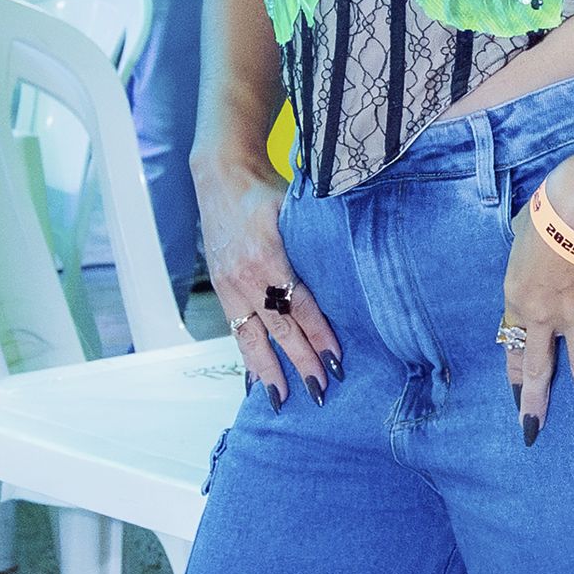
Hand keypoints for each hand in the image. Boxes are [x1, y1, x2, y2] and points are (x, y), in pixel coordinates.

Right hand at [198, 156, 340, 403]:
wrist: (222, 174)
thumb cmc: (267, 188)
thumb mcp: (296, 207)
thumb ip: (317, 241)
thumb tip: (353, 273)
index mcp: (268, 255)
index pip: (300, 305)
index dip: (320, 334)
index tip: (337, 360)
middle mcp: (246, 276)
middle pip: (278, 328)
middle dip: (299, 362)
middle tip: (319, 391)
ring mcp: (229, 285)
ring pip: (251, 337)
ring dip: (268, 370)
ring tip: (282, 400)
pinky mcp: (221, 288)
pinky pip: (235, 331)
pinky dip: (248, 357)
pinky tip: (256, 380)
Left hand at [501, 161, 573, 447]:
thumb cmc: (544, 215)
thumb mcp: (519, 236)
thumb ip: (526, 253)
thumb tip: (531, 242)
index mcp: (519, 301)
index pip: (513, 349)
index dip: (514, 378)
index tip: (517, 402)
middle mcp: (546, 317)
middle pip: (539, 370)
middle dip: (535, 405)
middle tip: (533, 434)